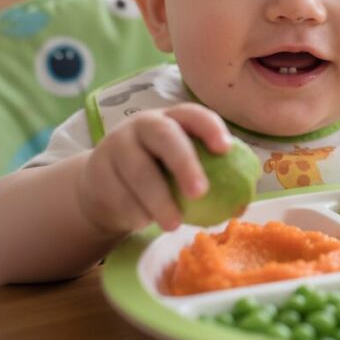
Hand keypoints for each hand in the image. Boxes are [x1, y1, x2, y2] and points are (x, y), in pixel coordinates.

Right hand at [77, 103, 230, 234]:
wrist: (104, 184)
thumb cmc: (158, 174)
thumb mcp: (180, 167)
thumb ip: (209, 176)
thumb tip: (242, 205)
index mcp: (172, 119)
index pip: (192, 114)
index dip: (209, 127)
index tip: (225, 149)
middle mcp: (143, 125)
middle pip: (165, 137)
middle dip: (184, 163)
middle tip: (200, 193)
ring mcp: (117, 146)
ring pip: (139, 171)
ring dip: (158, 200)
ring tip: (174, 224)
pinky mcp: (97, 171)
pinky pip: (118, 193)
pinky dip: (134, 211)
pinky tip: (143, 222)